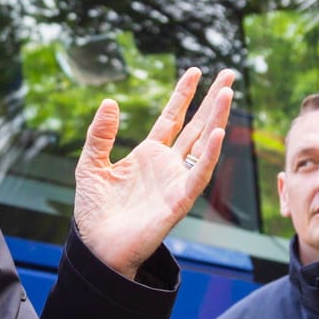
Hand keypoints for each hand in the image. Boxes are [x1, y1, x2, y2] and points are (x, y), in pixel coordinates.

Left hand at [73, 67, 236, 279]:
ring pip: (202, 145)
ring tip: (226, 94)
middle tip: (228, 75)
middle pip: (196, 126)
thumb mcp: (90, 164)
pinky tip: (218, 133)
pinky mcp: (179, 201)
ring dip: (216, 120)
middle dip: (212, 101)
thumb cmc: (95, 211)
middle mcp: (167, 165)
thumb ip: (100, 134)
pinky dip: (209, 155)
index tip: (195, 71)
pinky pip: (198, 175)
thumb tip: (111, 101)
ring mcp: (176, 182)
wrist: (97, 248)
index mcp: (148, 154)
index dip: (183, 95)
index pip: (171, 118)